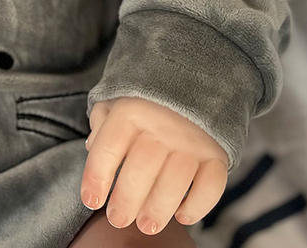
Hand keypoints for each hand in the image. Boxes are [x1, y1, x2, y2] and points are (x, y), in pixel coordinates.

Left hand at [81, 97, 227, 235]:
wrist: (192, 81)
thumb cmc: (145, 101)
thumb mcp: (117, 101)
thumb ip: (102, 123)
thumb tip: (90, 147)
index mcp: (132, 109)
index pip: (109, 146)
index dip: (96, 177)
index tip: (91, 200)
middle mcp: (163, 124)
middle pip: (142, 167)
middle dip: (127, 199)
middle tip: (117, 219)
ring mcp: (192, 140)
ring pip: (175, 180)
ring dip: (158, 208)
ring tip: (146, 225)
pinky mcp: (216, 154)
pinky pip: (211, 185)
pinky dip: (197, 205)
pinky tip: (182, 215)